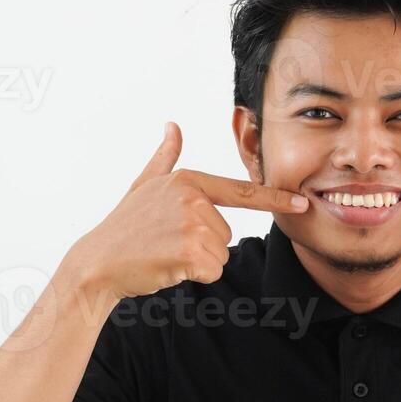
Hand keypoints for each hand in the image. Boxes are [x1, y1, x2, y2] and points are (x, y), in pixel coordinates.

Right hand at [66, 122, 308, 300]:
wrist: (98, 262)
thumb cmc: (124, 227)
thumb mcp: (144, 185)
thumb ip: (165, 158)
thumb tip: (173, 126)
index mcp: (188, 181)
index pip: (241, 192)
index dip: (275, 199)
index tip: (301, 203)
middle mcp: (193, 198)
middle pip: (226, 234)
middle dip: (201, 245)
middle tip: (166, 242)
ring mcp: (193, 224)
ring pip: (220, 254)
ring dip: (196, 261)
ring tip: (165, 252)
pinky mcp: (192, 251)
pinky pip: (212, 269)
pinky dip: (193, 275)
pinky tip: (166, 265)